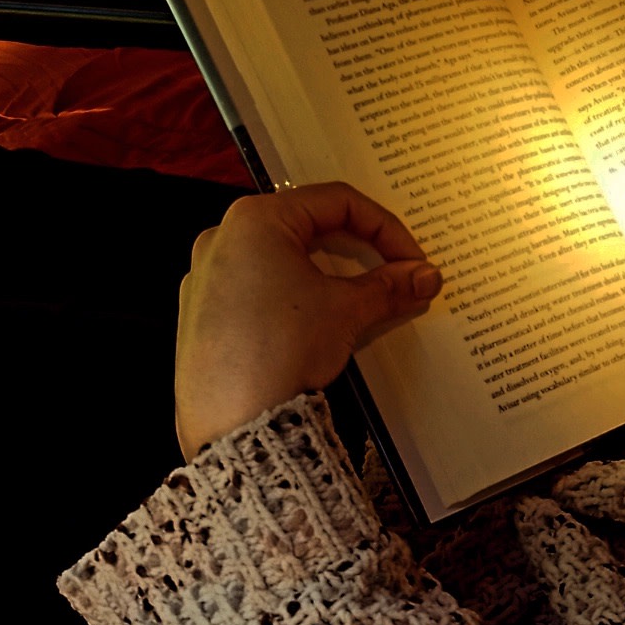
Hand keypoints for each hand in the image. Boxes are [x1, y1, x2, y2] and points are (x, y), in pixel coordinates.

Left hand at [175, 183, 442, 455]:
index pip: (336, 202)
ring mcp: (204, 276)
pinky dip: (289, 297)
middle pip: (305, 227)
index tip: (412, 259)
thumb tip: (426, 277)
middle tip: (392, 274)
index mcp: (256, 219)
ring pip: (277, 259)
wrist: (232, 422)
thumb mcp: (347, 310)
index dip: (385, 228)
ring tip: (358, 300)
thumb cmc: (284, 348)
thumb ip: (389, 286)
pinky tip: (311, 325)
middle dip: (356, 251)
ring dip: (324, 274)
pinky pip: (252, 289)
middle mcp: (222, 237)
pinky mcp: (198, 314)